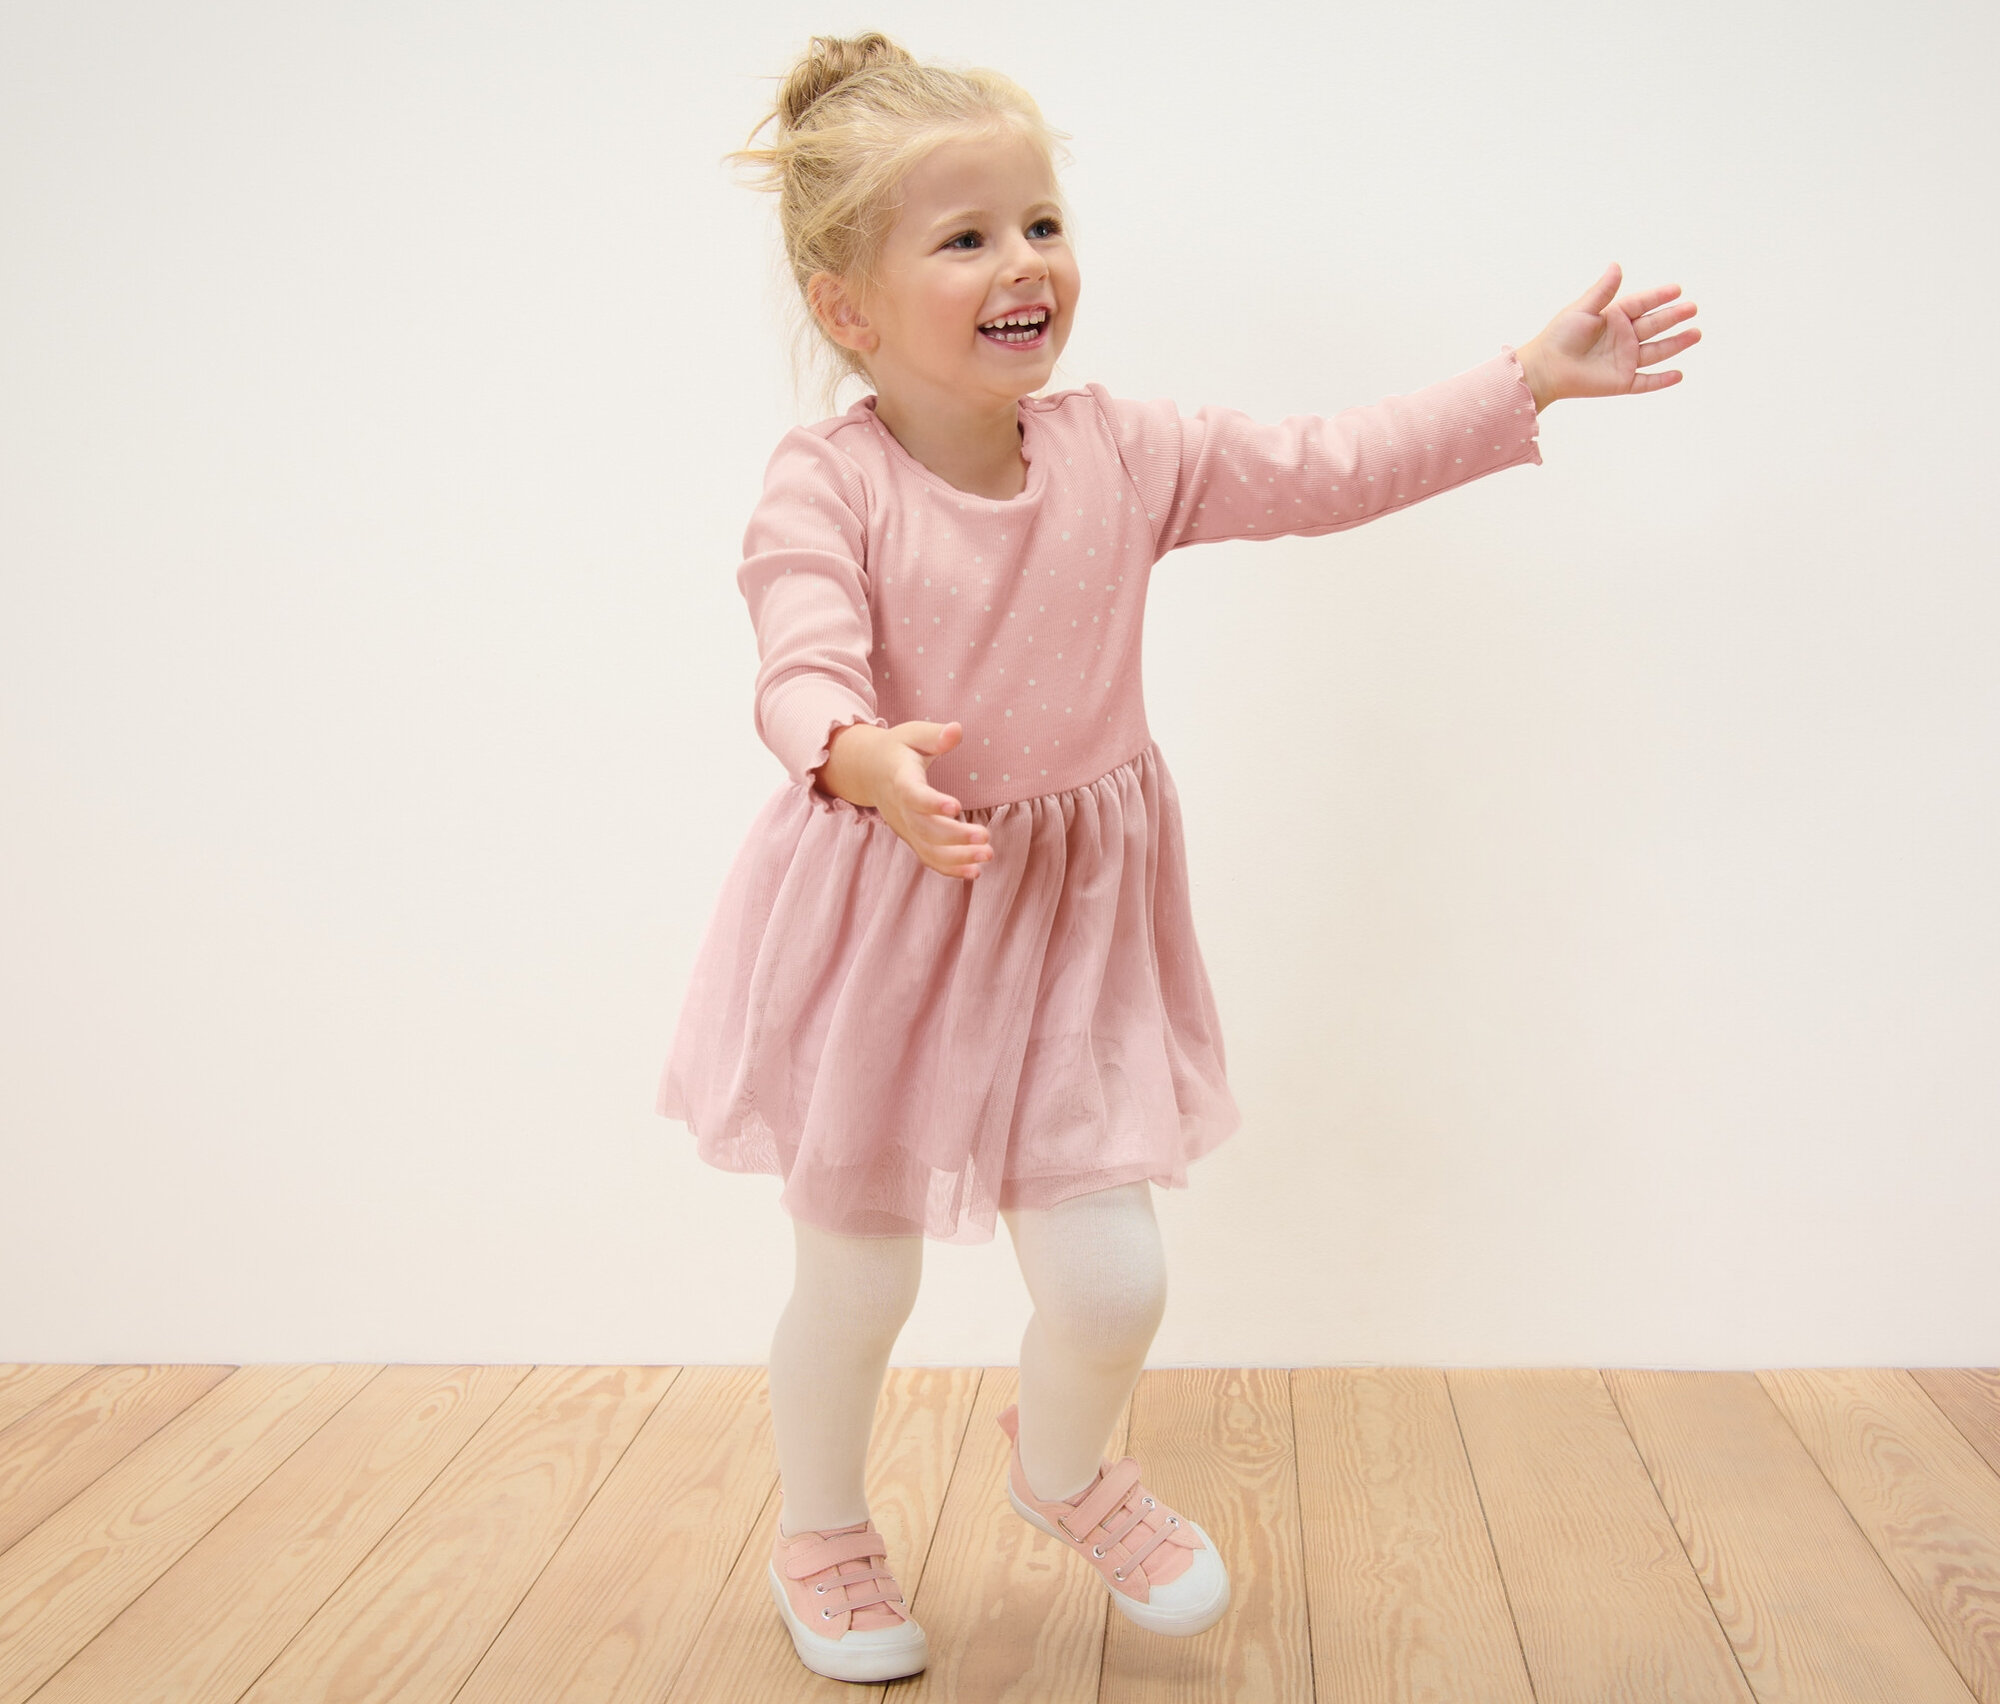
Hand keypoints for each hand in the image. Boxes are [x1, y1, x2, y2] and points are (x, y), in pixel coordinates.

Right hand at [869, 720, 993, 882]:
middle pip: (924, 829)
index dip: (931, 803)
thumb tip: (956, 730)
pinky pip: (928, 858)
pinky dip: (949, 869)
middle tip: (985, 837)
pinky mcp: (912, 838)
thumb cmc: (898, 749)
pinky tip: (974, 872)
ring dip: (957, 858)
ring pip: (927, 850)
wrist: (868, 771)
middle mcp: (900, 809)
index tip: (957, 807)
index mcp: (900, 779)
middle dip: (954, 837)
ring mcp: (905, 827)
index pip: (913, 795)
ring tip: (987, 855)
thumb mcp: (913, 734)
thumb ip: (935, 735)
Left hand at [1517, 263, 1699, 407]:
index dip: (1659, 297)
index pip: (1642, 304)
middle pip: (1654, 326)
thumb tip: (1616, 264)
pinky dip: (1662, 380)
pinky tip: (1679, 374)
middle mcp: (1624, 338)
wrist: (1546, 368)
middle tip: (1692, 308)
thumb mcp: (1582, 309)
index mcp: (1615, 317)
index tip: (1677, 289)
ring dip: (1677, 343)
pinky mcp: (1622, 382)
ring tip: (1696, 333)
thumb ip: (1603, 291)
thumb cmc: (1559, 336)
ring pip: (1657, 351)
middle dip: (1674, 317)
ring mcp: (1625, 360)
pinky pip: (1647, 382)